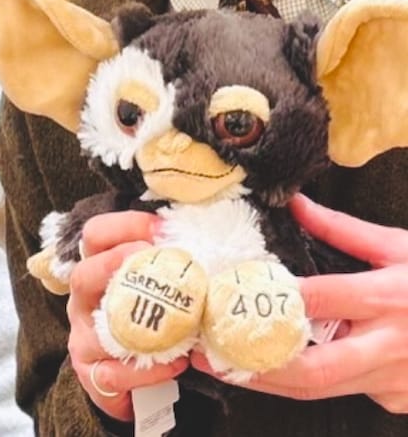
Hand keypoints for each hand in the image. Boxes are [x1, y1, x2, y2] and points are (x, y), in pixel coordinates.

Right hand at [67, 210, 185, 421]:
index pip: (94, 236)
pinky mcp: (92, 377)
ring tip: (178, 325)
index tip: (162, 228)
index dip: (125, 225)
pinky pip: (116, 373)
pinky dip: (149, 369)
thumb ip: (165, 269)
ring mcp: (82, 340)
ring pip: (97, 331)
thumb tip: (204, 243)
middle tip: (153, 261)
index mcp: (95, 271)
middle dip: (116, 264)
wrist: (131, 383)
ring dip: (139, 327)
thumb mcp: (150, 291)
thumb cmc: (145, 325)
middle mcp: (81, 302)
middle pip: (82, 275)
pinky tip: (177, 363)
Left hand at [193, 194, 407, 412]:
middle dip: (256, 367)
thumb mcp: (398, 245)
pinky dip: (315, 379)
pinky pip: (347, 390)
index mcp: (388, 297)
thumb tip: (296, 203)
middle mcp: (389, 345)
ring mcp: (394, 381)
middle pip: (314, 369)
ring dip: (271, 381)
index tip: (229, 295)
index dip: (271, 301)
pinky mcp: (397, 400)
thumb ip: (342, 229)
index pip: (319, 301)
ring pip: (322, 389)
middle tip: (212, 356)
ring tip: (227, 366)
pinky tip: (285, 364)